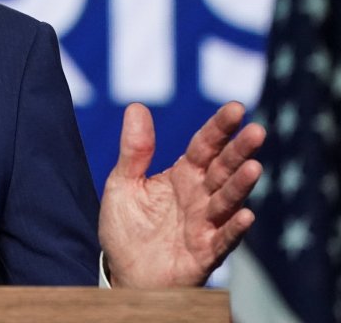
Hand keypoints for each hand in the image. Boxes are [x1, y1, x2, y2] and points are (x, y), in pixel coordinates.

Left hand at [99, 101, 264, 287]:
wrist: (123, 271)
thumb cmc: (127, 227)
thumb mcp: (123, 183)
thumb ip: (134, 150)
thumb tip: (136, 106)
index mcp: (183, 175)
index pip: (205, 146)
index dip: (219, 128)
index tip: (235, 107)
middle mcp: (199, 196)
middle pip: (223, 169)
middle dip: (239, 151)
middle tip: (256, 131)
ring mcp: (205, 224)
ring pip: (227, 201)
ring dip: (240, 186)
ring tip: (253, 168)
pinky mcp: (204, 253)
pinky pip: (222, 240)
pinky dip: (234, 229)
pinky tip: (246, 215)